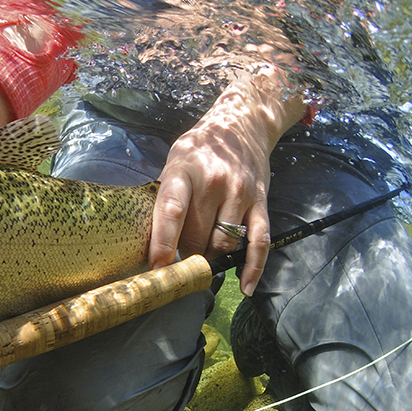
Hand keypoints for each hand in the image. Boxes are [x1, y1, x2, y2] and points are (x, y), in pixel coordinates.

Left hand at [149, 68, 305, 295]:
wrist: (243, 124)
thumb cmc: (199, 150)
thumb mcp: (174, 164)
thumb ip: (166, 199)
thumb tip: (150, 243)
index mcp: (184, 171)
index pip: (172, 211)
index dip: (163, 243)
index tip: (156, 267)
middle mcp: (214, 182)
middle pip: (197, 235)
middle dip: (185, 253)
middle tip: (177, 258)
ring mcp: (240, 193)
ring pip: (223, 243)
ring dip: (211, 257)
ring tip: (201, 254)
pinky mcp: (261, 202)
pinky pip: (259, 242)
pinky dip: (252, 268)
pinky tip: (245, 286)